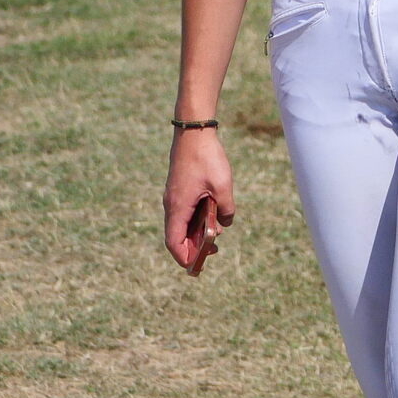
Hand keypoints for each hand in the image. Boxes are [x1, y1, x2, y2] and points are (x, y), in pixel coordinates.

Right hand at [163, 128, 234, 273]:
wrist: (194, 132)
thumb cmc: (207, 158)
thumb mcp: (223, 187)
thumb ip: (226, 210)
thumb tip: (225, 224)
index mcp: (178, 207)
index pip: (174, 242)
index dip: (184, 257)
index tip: (197, 265)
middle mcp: (172, 204)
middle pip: (177, 236)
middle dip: (193, 247)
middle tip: (214, 250)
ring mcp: (174, 196)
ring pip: (181, 223)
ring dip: (196, 231)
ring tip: (217, 232)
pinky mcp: (179, 189)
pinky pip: (184, 211)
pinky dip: (196, 219)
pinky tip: (212, 214)